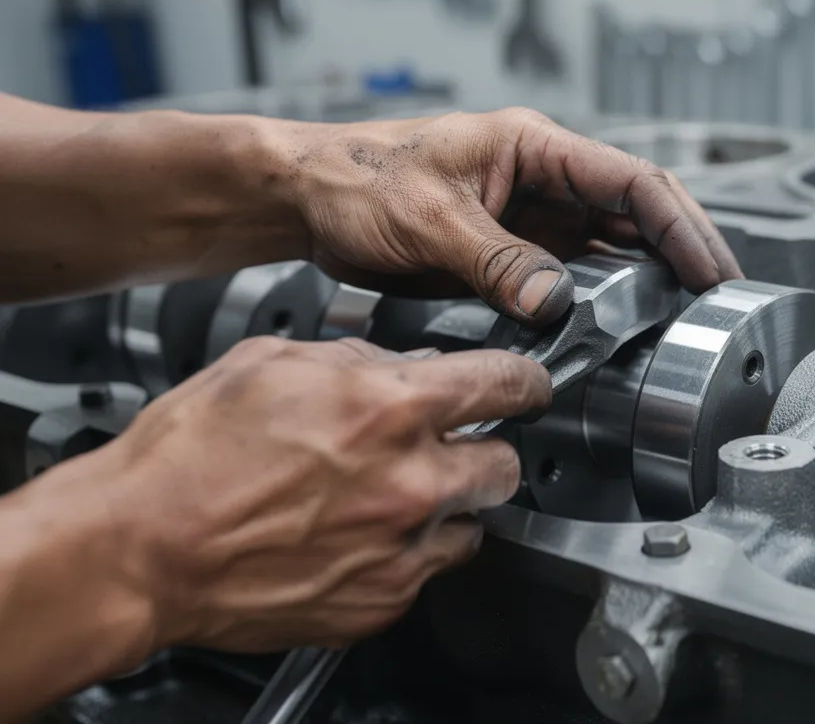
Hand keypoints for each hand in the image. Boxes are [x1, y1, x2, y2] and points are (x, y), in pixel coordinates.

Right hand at [74, 337, 547, 651]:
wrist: (140, 549)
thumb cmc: (189, 457)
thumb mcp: (273, 363)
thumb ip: (358, 360)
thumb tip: (403, 365)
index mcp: (390, 410)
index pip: (507, 384)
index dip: (524, 381)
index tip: (526, 386)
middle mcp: (411, 482)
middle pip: (504, 464)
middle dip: (483, 449)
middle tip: (445, 447)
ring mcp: (401, 549)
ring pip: (473, 523)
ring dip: (446, 507)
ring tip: (389, 498)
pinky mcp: (383, 601)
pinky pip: (426, 569)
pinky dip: (407, 552)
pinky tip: (357, 537)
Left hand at [285, 107, 742, 325]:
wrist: (307, 199)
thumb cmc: (356, 180)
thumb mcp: (428, 219)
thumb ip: (496, 261)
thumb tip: (555, 302)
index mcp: (532, 147)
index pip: (631, 181)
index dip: (680, 226)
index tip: (709, 270)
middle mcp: (541, 180)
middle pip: (635, 212)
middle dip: (682, 252)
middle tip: (718, 299)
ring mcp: (530, 218)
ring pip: (611, 247)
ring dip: (649, 279)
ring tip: (684, 319)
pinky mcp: (512, 252)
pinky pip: (573, 276)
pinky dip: (602, 301)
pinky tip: (624, 327)